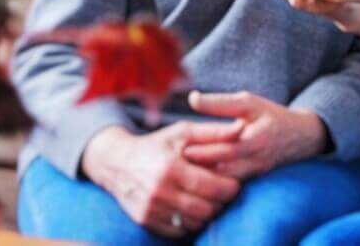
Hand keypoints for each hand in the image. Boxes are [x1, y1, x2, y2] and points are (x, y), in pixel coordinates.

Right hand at [81, 122, 242, 236]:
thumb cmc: (157, 144)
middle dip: (221, 203)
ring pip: (193, 223)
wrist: (117, 162)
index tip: (237, 183)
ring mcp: (150, 209)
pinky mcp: (145, 221)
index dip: (229, 188)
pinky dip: (190, 222)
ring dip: (207, 214)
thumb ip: (214, 132)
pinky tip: (195, 208)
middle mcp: (159, 192)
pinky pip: (178, 231)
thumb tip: (242, 128)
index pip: (211, 187)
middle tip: (227, 194)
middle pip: (204, 209)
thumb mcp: (184, 132)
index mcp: (170, 168)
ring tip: (212, 200)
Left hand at [183, 91, 327, 179]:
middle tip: (173, 166)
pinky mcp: (254, 181)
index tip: (179, 148)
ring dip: (205, 181)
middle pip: (222, 171)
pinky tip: (197, 183)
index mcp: (255, 138)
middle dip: (198, 169)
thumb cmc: (272, 115)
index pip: (224, 148)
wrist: (301, 137)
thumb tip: (192, 99)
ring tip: (181, 176)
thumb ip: (220, 103)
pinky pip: (231, 187)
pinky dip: (214, 186)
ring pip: (225, 183)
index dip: (202, 150)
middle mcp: (256, 160)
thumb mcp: (249, 102)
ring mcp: (255, 173)